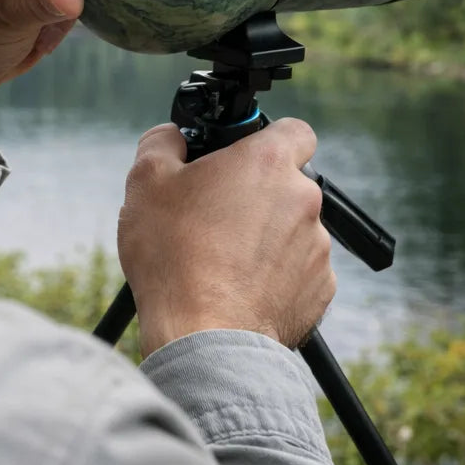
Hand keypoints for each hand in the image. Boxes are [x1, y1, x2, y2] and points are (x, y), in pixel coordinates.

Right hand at [118, 118, 335, 356]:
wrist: (201, 336)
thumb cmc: (173, 255)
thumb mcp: (146, 181)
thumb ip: (162, 142)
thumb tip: (172, 137)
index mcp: (268, 163)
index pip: (293, 129)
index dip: (267, 139)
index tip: (241, 158)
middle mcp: (303, 199)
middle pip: (287, 183)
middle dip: (256, 194)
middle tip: (215, 214)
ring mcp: (317, 247)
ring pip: (292, 228)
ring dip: (265, 236)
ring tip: (222, 259)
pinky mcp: (319, 290)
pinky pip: (299, 271)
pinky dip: (275, 275)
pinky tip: (239, 287)